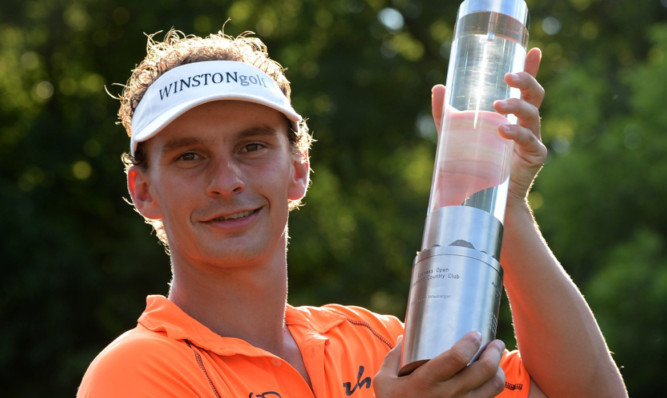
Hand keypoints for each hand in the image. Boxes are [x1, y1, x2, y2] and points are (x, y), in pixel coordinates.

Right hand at [373, 332, 505, 397]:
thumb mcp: (384, 382)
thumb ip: (393, 358)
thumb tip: (404, 336)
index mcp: (425, 382)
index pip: (457, 357)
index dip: (471, 342)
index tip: (476, 333)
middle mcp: (447, 396)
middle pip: (483, 370)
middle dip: (494, 351)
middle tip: (495, 343)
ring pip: (493, 387)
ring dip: (499, 370)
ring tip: (496, 360)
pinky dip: (494, 388)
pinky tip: (492, 379)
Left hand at [431, 48, 546, 204]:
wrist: (480, 200)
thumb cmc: (472, 165)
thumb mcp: (454, 136)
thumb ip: (445, 114)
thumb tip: (438, 86)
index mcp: (511, 115)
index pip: (524, 87)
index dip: (530, 68)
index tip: (533, 49)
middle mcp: (525, 124)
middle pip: (535, 95)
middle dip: (526, 81)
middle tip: (508, 77)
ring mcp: (531, 140)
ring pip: (532, 115)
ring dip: (516, 106)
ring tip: (498, 104)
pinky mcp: (533, 158)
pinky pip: (530, 141)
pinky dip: (517, 133)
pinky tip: (502, 129)